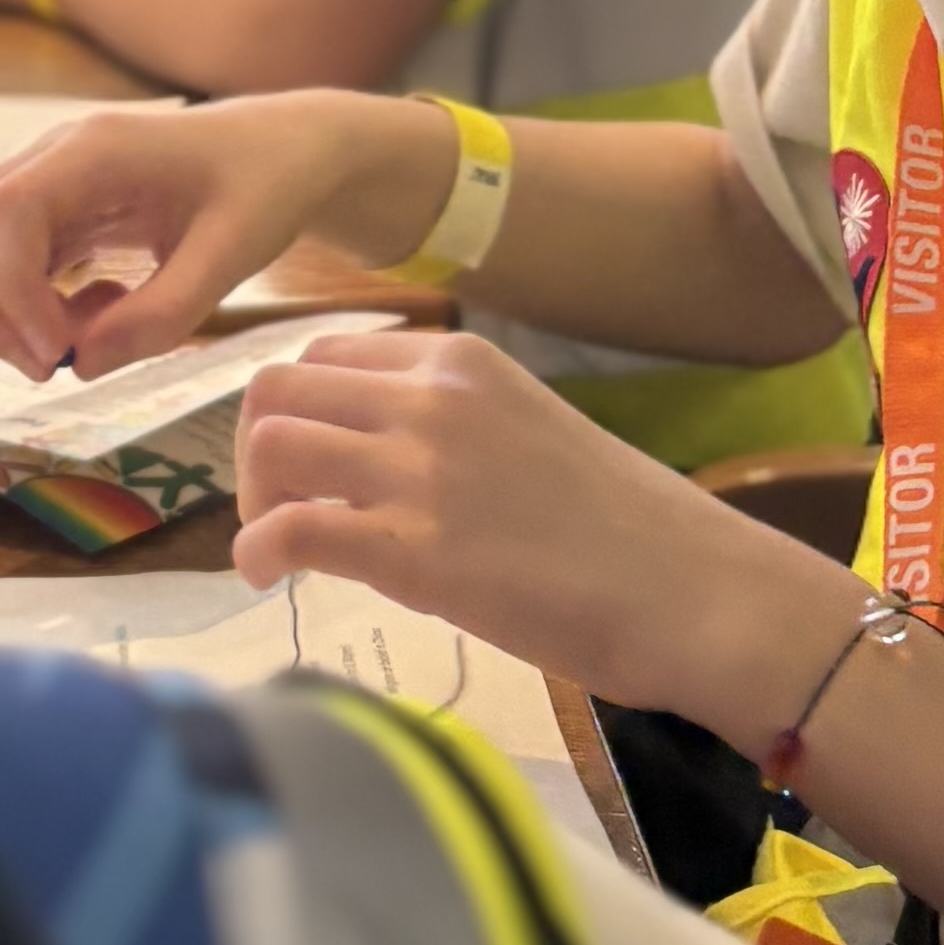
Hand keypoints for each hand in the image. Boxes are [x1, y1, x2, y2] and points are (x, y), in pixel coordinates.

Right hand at [0, 89, 445, 385]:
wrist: (284, 152)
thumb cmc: (266, 188)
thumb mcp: (234, 255)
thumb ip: (164, 314)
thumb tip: (83, 366)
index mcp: (97, 147)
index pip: (7, 210)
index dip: (13, 289)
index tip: (56, 354)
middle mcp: (57, 154)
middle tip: (47, 369)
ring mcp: (50, 178)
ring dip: (1, 311)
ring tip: (74, 350)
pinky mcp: (56, 209)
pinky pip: (10, 260)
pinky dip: (33, 305)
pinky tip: (101, 314)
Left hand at [232, 320, 835, 728]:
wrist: (693, 590)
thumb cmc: (630, 530)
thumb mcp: (532, 433)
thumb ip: (455, 428)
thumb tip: (389, 465)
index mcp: (463, 362)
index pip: (329, 354)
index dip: (301, 411)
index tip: (309, 465)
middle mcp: (432, 398)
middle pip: (278, 387)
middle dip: (255, 450)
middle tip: (278, 508)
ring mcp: (421, 471)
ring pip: (269, 443)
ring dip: (251, 498)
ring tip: (276, 548)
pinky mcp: (414, 553)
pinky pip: (289, 529)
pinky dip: (258, 552)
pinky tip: (272, 581)